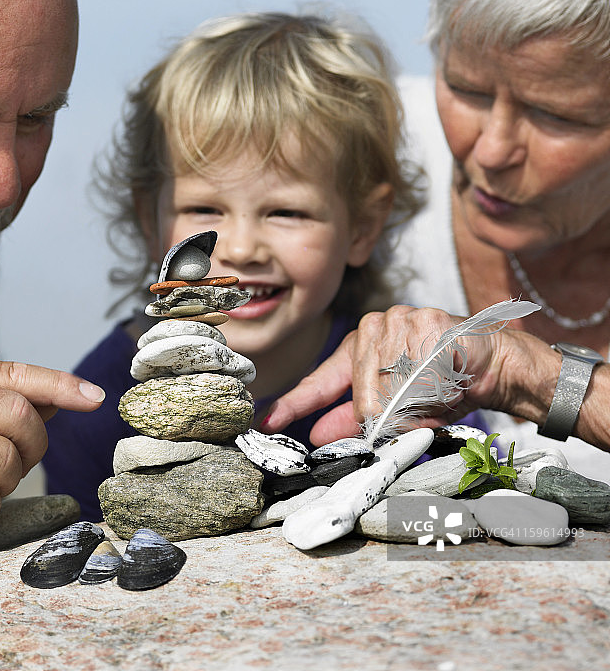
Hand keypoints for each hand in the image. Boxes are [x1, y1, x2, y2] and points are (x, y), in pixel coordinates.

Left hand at [263, 306, 515, 445]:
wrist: (489, 362)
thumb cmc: (440, 383)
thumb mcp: (395, 407)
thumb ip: (357, 418)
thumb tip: (320, 435)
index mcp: (358, 348)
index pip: (320, 380)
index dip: (294, 404)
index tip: (267, 421)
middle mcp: (371, 329)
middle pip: (362, 395)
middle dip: (388, 415)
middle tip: (416, 406)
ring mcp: (397, 321)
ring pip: (390, 388)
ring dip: (416, 402)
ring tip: (436, 386)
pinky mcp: (426, 320)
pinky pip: (421, 376)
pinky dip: (436, 386)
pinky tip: (447, 373)